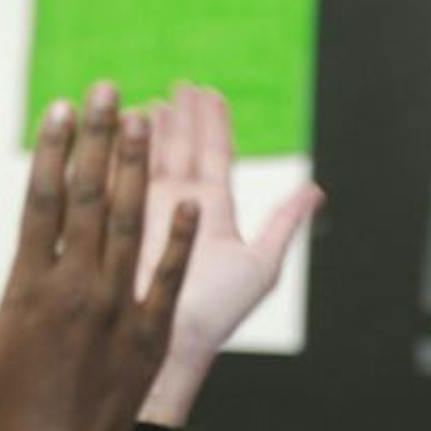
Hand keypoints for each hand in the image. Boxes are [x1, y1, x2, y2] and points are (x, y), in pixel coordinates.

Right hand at [0, 83, 199, 430]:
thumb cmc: (2, 418)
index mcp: (29, 289)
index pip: (44, 202)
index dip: (55, 151)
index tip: (62, 111)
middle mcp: (77, 290)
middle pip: (92, 198)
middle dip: (100, 140)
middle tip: (109, 92)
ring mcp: (118, 311)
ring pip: (131, 226)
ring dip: (138, 171)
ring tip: (145, 124)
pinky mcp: (149, 337)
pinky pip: (168, 279)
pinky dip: (179, 240)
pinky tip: (188, 202)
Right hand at [135, 83, 322, 426]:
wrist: (170, 344)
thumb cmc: (217, 313)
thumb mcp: (260, 266)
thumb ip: (283, 223)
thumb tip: (316, 189)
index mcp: (212, 213)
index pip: (214, 156)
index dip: (211, 123)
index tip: (207, 92)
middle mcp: (179, 209)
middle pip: (179, 150)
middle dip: (179, 117)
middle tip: (177, 86)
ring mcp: (145, 214)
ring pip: (146, 159)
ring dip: (148, 127)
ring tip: (149, 101)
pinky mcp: (115, 223)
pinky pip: (115, 178)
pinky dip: (115, 152)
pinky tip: (115, 129)